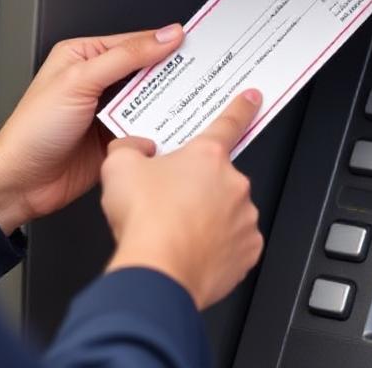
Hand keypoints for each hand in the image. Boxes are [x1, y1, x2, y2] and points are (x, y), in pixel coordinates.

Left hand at [0, 24, 185, 232]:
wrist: (22, 182)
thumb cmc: (33, 131)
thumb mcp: (80, 81)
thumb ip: (125, 57)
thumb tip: (162, 37)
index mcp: (84, 56)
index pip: (134, 42)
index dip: (164, 43)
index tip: (195, 45)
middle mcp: (98, 80)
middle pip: (147, 70)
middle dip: (172, 74)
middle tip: (203, 73)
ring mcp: (109, 110)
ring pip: (152, 100)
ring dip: (169, 102)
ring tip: (194, 99)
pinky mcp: (118, 137)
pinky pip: (148, 127)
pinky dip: (162, 127)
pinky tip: (176, 125)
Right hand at [101, 89, 263, 309]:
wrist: (158, 273)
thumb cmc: (144, 221)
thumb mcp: (118, 167)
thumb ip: (129, 148)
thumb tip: (136, 148)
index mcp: (207, 157)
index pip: (229, 123)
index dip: (241, 108)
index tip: (252, 98)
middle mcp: (233, 184)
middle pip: (217, 179)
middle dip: (198, 188)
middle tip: (171, 204)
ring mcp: (245, 218)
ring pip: (227, 212)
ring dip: (208, 218)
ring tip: (178, 232)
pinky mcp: (248, 250)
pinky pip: (234, 243)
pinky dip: (218, 247)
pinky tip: (193, 251)